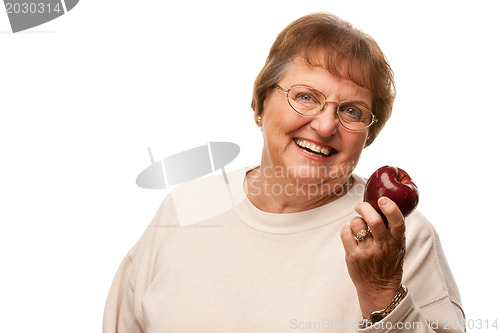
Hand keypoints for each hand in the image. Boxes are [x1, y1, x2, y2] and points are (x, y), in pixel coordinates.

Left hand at [340, 197, 405, 317]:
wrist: (379, 289)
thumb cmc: (388, 263)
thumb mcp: (398, 247)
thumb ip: (392, 229)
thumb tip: (382, 203)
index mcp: (397, 242)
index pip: (397, 222)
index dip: (390, 208)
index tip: (382, 200)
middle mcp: (383, 246)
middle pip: (373, 220)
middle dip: (364, 207)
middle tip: (360, 206)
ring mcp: (367, 252)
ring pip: (357, 223)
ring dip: (355, 220)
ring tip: (358, 226)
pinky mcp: (353, 256)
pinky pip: (345, 232)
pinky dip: (347, 229)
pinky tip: (351, 234)